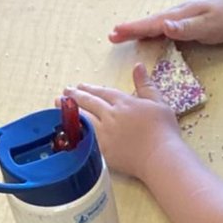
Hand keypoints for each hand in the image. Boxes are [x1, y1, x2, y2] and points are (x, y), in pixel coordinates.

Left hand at [63, 67, 180, 181]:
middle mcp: (111, 114)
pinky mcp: (102, 150)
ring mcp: (105, 133)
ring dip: (68, 109)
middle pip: (89, 102)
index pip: (102, 92)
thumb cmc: (164, 131)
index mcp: (124, 102)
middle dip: (75, 95)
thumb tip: (138, 66)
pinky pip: (83, 137)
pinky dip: (73, 129)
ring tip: (57, 104)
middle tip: (65, 92)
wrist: (160, 156)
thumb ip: (146, 84)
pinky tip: (65, 126)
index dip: (90, 88)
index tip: (81, 86)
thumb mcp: (159, 102)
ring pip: (82, 117)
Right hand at [109, 0, 222, 45]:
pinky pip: (163, 26)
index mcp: (179, 16)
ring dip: (138, 29)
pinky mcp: (185, 21)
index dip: (134, 29)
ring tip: (121, 34)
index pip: (152, 24)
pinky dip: (150, 30)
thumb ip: (186, 28)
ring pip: (154, 23)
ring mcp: (180, 16)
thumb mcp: (208, 26)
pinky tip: (147, 34)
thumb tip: (165, 26)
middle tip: (112, 35)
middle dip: (130, 28)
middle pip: (149, 22)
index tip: (116, 32)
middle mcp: (177, 14)